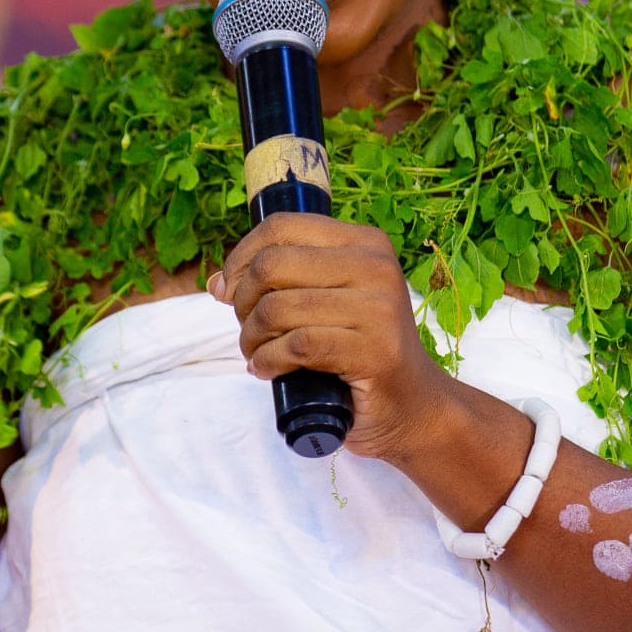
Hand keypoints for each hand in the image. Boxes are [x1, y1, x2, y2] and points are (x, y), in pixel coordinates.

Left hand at [211, 215, 450, 465]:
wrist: (413, 404)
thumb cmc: (361, 351)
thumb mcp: (330, 300)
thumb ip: (283, 283)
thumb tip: (218, 282)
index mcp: (365, 242)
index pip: (281, 226)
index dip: (241, 256)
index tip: (229, 289)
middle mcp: (376, 266)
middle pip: (272, 265)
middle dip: (243, 301)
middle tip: (248, 329)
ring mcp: (378, 308)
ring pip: (278, 308)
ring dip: (251, 338)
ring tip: (256, 354)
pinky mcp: (374, 351)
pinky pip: (296, 345)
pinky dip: (269, 361)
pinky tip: (267, 370)